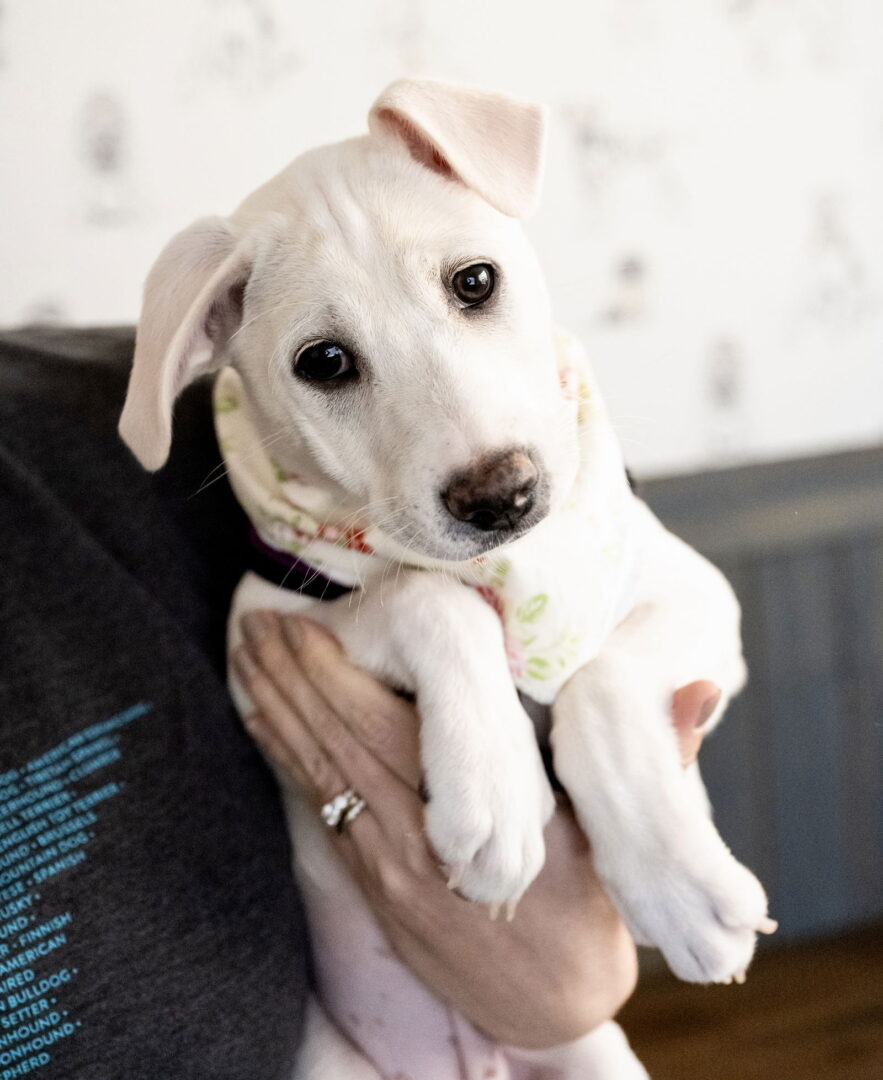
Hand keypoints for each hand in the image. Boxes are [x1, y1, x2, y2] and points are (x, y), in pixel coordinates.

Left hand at [233, 613, 714, 1049]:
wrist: (545, 1004)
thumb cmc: (583, 914)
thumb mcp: (619, 840)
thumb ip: (653, 761)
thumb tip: (703, 689)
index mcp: (462, 827)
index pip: (383, 736)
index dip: (335, 678)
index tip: (304, 627)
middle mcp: (406, 843)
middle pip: (333, 746)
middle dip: (290, 681)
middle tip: (256, 624)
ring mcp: (380, 864)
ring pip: (315, 775)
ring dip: (275, 712)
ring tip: (245, 658)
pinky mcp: (369, 881)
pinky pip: (316, 807)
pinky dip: (285, 759)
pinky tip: (265, 722)